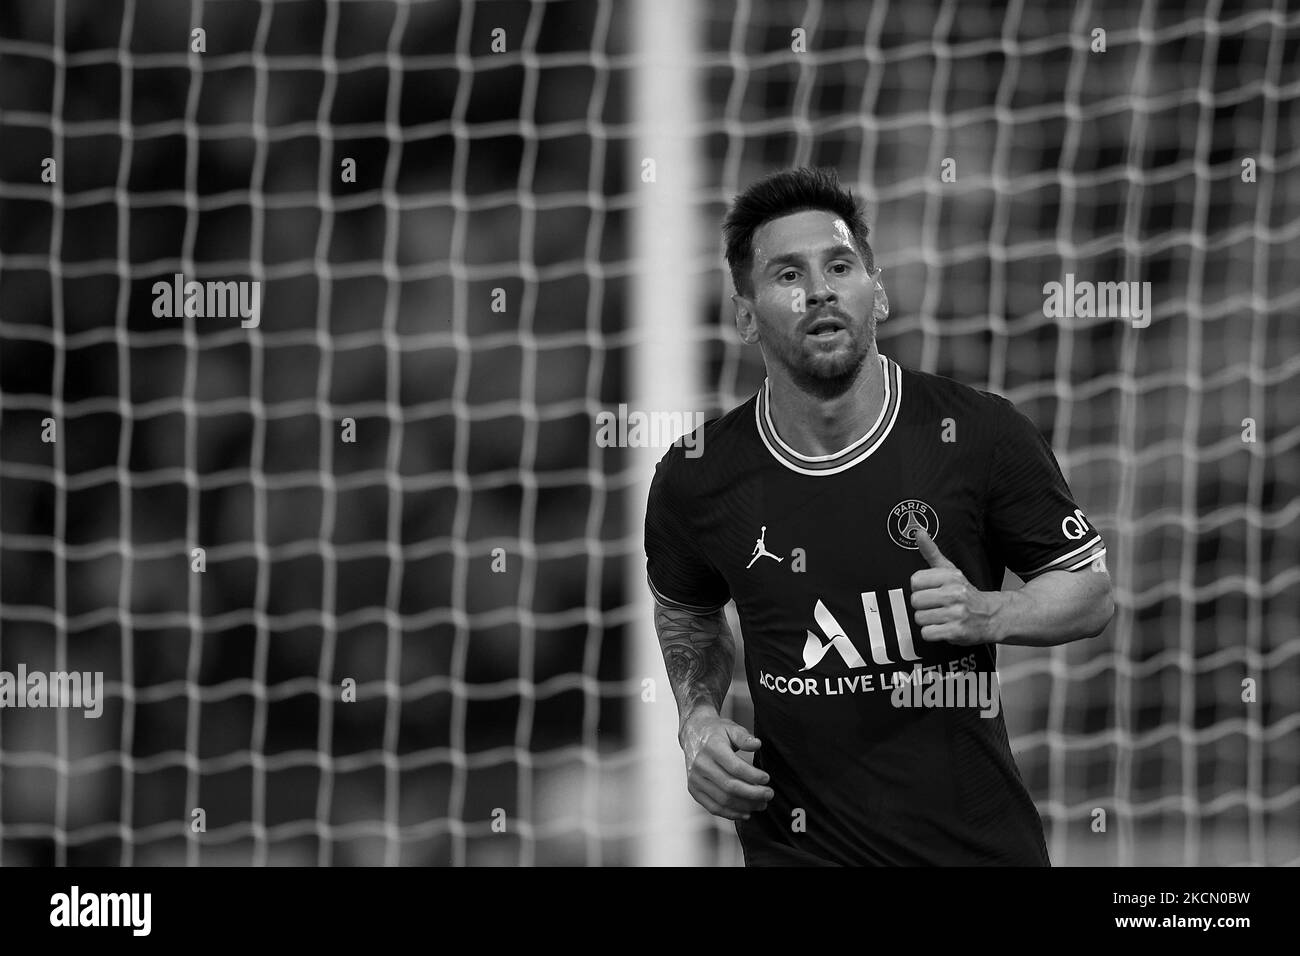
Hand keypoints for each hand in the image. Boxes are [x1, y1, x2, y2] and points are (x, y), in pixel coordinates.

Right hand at [679, 711, 774, 821]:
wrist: (693, 734)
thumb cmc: (715, 732)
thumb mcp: (731, 727)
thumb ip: (744, 737)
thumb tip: (757, 744)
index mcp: (711, 747)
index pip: (735, 767)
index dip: (753, 776)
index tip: (766, 779)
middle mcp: (701, 764)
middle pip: (730, 787)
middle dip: (753, 794)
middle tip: (768, 794)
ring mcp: (695, 779)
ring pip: (722, 800)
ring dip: (745, 806)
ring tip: (761, 804)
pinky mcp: (693, 790)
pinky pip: (712, 807)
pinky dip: (730, 813)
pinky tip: (745, 812)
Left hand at [908, 528, 1002, 645]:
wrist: (992, 616)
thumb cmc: (966, 594)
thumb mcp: (950, 570)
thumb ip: (932, 552)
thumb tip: (918, 532)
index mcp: (951, 576)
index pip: (915, 581)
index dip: (920, 588)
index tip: (931, 590)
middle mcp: (955, 593)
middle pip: (915, 601)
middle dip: (923, 606)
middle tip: (936, 606)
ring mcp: (957, 613)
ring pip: (920, 618)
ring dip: (928, 620)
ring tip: (941, 617)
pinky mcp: (957, 631)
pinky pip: (927, 633)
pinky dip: (932, 633)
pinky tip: (943, 628)